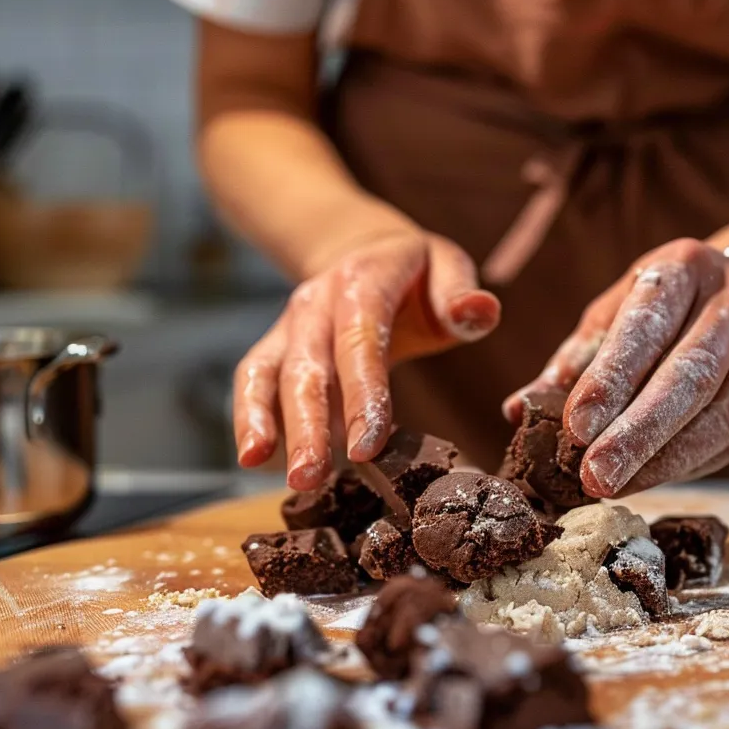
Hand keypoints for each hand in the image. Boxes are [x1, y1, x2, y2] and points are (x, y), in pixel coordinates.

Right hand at [236, 230, 500, 489]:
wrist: (363, 250)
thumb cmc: (416, 273)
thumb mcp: (446, 267)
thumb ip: (460, 293)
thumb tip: (478, 311)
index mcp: (362, 283)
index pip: (360, 342)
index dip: (361, 395)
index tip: (367, 445)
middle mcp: (316, 303)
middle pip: (307, 368)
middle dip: (307, 427)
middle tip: (309, 477)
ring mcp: (289, 325)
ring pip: (268, 376)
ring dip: (266, 427)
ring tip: (284, 478)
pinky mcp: (274, 346)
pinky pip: (253, 381)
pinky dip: (250, 418)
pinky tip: (257, 461)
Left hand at [507, 238, 728, 496]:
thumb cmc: (674, 303)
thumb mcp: (622, 309)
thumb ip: (576, 357)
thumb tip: (518, 411)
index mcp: (684, 266)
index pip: (645, 327)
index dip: (610, 379)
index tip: (574, 428)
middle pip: (690, 375)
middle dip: (639, 433)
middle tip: (594, 477)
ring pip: (723, 412)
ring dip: (667, 458)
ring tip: (616, 486)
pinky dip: (694, 461)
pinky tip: (655, 477)